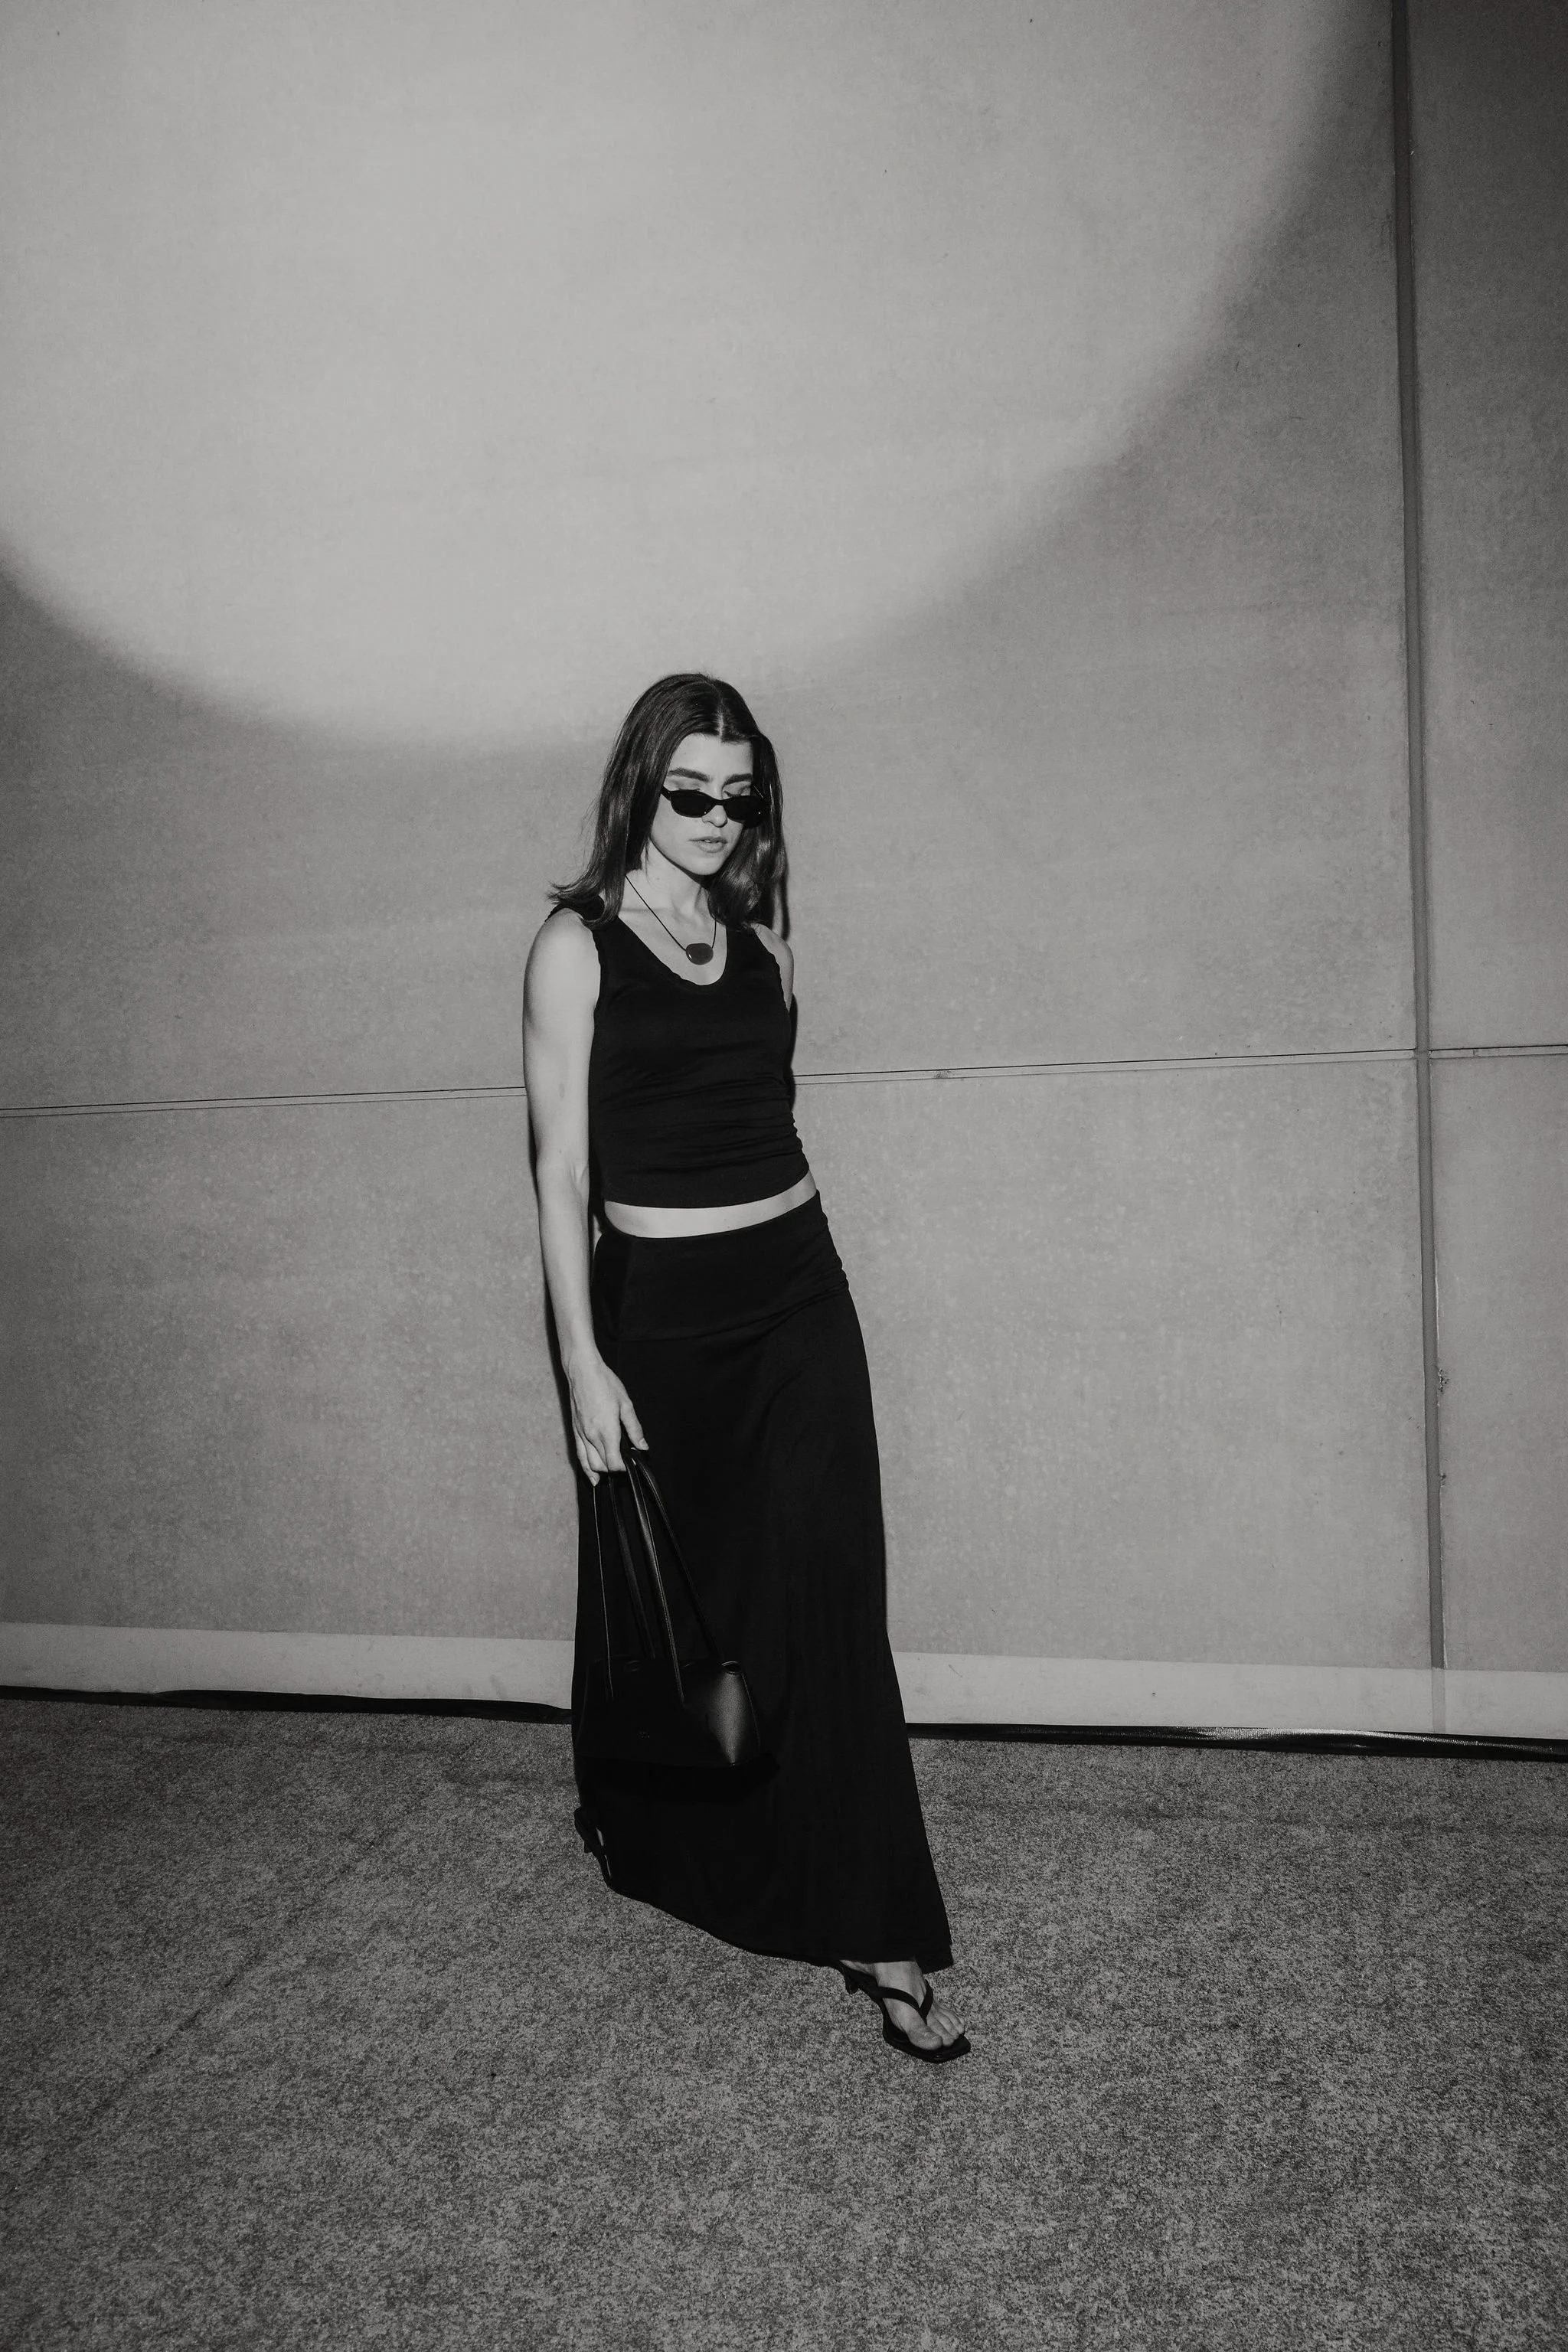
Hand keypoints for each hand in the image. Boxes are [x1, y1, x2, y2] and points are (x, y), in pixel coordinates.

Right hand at [566, 1354, 646, 1482]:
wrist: (583, 1372)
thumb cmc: (604, 1384)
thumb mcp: (626, 1404)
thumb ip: (635, 1429)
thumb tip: (643, 1445)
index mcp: (607, 1430)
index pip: (614, 1463)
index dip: (625, 1467)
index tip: (633, 1462)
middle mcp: (592, 1436)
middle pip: (603, 1466)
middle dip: (615, 1469)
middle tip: (626, 1463)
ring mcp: (582, 1434)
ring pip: (590, 1464)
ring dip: (602, 1471)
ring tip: (612, 1473)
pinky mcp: (575, 1431)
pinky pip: (579, 1456)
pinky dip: (586, 1469)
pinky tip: (593, 1476)